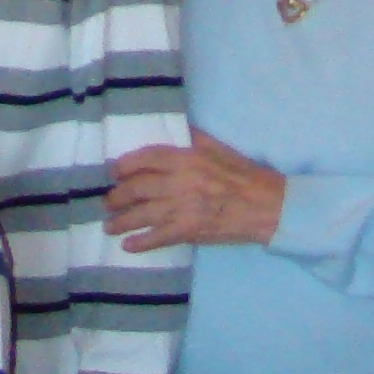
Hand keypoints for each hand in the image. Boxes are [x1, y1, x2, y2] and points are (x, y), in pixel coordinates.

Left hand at [107, 129, 283, 250]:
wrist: (265, 206)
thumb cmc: (244, 174)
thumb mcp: (219, 147)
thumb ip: (194, 137)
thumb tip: (175, 127)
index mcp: (187, 157)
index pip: (147, 158)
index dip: (126, 165)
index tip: (113, 171)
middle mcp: (180, 181)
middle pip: (139, 187)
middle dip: (118, 196)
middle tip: (107, 201)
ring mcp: (183, 207)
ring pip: (143, 214)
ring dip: (122, 221)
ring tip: (109, 226)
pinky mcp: (189, 230)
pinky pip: (158, 237)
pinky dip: (140, 242)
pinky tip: (127, 246)